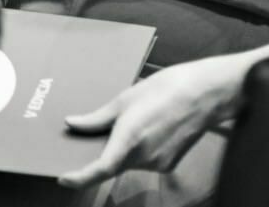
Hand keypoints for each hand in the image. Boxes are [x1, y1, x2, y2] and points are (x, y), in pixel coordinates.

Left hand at [56, 56, 238, 187]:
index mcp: (129, 140)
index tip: (65, 179)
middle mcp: (144, 157)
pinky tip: (145, 129)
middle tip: (98, 132)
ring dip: (122, 148)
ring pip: (129, 162)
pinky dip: (137, 150)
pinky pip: (144, 161)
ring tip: (131, 121)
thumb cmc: (164, 90)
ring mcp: (158, 163)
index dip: (80, 177)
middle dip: (102, 151)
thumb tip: (73, 124)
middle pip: (113, 163)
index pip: (101, 169)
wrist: (204, 94)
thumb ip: (96, 118)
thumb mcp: (123, 100)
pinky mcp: (169, 164)